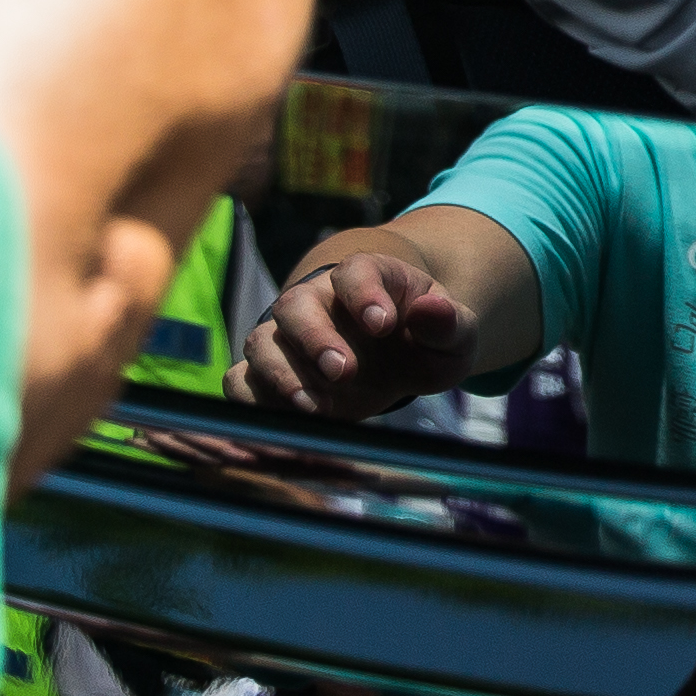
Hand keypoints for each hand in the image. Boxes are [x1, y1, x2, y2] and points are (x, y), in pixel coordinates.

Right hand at [239, 249, 478, 413]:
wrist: (402, 354)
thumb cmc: (428, 339)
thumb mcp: (455, 334)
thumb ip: (450, 323)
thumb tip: (433, 309)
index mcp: (367, 278)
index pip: (355, 272)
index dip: (364, 294)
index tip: (383, 324)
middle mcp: (318, 301)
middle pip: (295, 305)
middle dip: (314, 339)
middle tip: (343, 371)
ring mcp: (290, 339)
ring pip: (261, 343)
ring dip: (280, 375)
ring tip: (313, 407)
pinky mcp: (273, 376)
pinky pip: (240, 381)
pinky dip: (252, 402)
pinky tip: (285, 423)